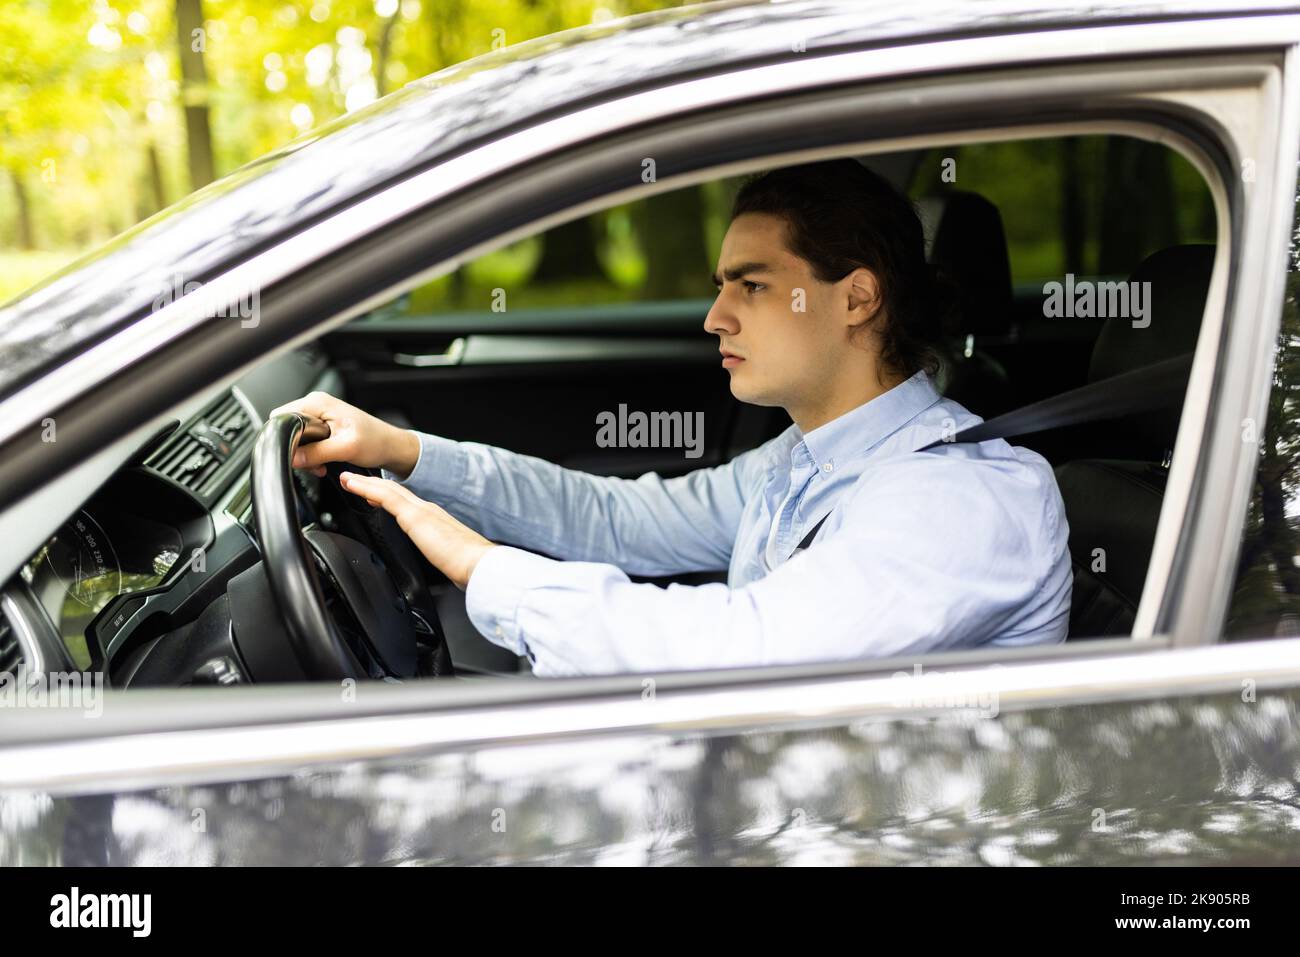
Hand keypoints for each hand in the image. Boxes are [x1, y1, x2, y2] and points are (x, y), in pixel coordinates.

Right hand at [270, 392, 420, 479]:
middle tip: (313, 463)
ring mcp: (318, 416)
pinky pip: (306, 442)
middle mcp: (315, 405)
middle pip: (287, 429)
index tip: (297, 455)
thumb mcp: (345, 448)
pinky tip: (323, 462)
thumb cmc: (376, 441)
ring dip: (305, 456)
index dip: (285, 438)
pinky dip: (311, 456)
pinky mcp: (322, 427)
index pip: (282, 417)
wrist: (390, 446)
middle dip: (296, 451)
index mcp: (318, 402)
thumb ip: (317, 452)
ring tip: (321, 464)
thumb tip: (293, 458)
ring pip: (295, 439)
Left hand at [338, 471, 495, 589]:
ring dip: (365, 483)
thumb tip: (443, 563)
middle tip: (353, 480)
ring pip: (387, 490)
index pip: (406, 504)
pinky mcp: (414, 515)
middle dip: (373, 485)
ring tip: (347, 479)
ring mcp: (421, 510)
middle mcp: (428, 510)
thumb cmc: (470, 566)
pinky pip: (385, 496)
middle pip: (395, 492)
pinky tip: (353, 486)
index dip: (388, 496)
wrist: (479, 563)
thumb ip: (443, 556)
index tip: (373, 495)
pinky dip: (366, 488)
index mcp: (436, 520)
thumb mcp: (451, 559)